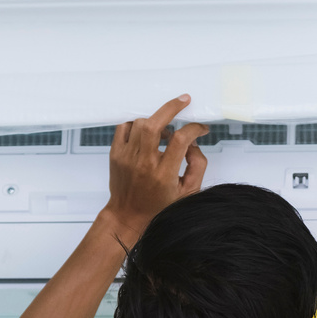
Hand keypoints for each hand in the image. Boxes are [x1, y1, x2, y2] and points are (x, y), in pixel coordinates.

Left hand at [104, 95, 208, 235]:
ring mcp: (127, 157)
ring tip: (164, 131)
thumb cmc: (157, 206)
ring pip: (141, 124)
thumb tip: (194, 144)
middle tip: (183, 101)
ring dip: (156, 120)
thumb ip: (197, 166)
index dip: (194, 129)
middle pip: (155, 125)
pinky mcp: (116, 154)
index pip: (180, 140)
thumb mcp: (187, 192)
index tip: (200, 129)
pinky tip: (145, 132)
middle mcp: (144, 164)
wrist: (128, 216)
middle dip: (171, 108)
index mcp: (163, 174)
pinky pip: (124, 127)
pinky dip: (136, 124)